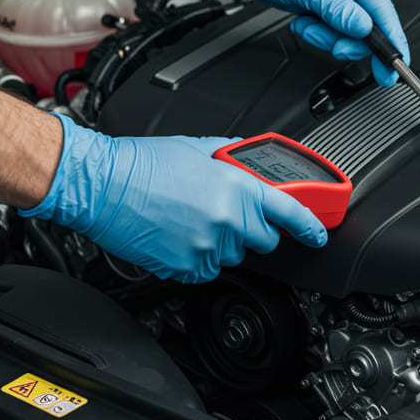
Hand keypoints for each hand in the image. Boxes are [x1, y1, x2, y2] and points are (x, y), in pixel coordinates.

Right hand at [22, 114, 326, 282]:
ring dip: (221, 243)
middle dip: (251, 229)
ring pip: (232, 256)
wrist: (102, 185)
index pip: (290, 212)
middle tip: (223, 214)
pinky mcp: (185, 267)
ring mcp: (207, 247)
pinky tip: (178, 236)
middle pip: (263, 240)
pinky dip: (197, 259)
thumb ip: (230, 157)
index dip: (309, 226)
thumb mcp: (197, 148)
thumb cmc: (141, 164)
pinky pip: (205, 270)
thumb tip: (246, 160)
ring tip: (190, 220)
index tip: (317, 234)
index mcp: (236, 187)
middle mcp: (228, 219)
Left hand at [185, 0, 409, 85]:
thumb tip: (364, 30)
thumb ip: (340, 12)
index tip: (397, 66)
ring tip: (307, 25)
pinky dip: (316, 33)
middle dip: (348, 41)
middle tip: (336, 47)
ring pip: (347, 34)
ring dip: (326, 37)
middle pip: (367, 28)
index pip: (384, 12)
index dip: (393, 41)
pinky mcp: (323, 6)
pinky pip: (331, 31)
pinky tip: (303, 22)